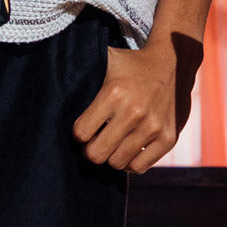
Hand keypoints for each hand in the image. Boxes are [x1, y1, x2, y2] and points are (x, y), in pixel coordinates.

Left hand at [72, 35, 200, 174]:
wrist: (175, 61)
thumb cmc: (133, 64)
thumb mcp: (107, 59)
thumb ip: (82, 67)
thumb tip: (51, 77)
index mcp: (114, 93)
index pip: (81, 133)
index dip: (79, 133)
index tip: (84, 128)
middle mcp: (134, 112)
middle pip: (96, 154)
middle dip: (91, 149)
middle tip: (95, 141)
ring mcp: (153, 127)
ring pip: (117, 164)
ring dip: (112, 155)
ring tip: (114, 142)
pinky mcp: (168, 138)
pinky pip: (140, 167)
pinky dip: (132, 162)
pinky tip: (130, 147)